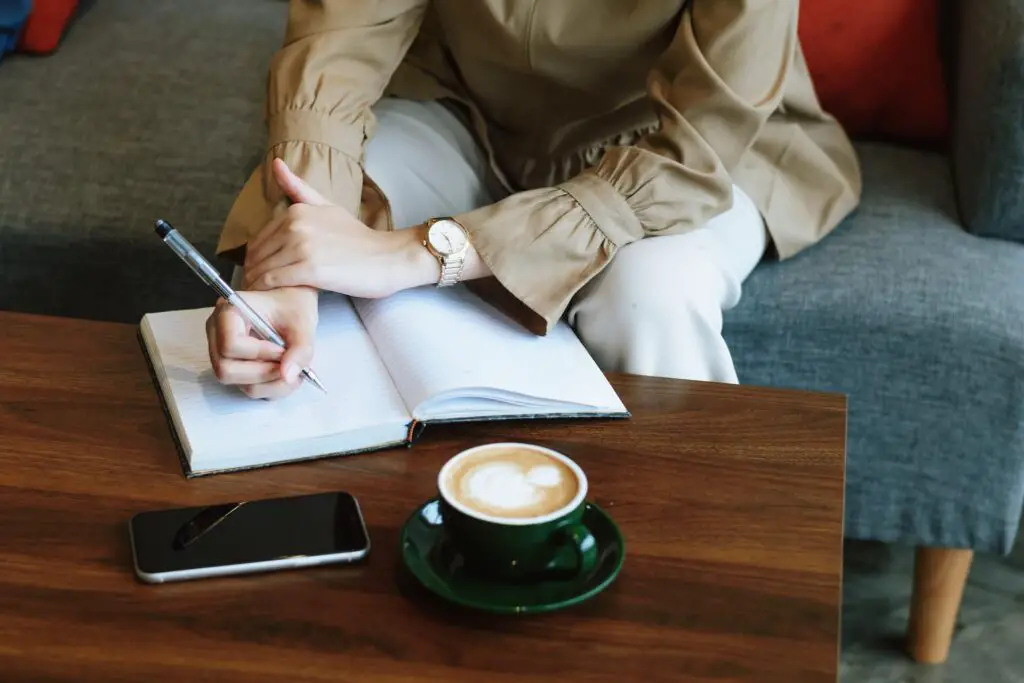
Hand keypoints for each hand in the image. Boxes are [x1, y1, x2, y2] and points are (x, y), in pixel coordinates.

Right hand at [205, 286, 318, 399]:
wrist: (290, 305)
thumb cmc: (291, 306)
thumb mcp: (302, 323)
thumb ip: (300, 348)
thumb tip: (288, 376)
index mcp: (228, 312)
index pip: (230, 344)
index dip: (259, 353)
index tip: (282, 348)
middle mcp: (217, 334)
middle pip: (226, 370)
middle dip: (263, 373)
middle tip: (288, 364)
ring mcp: (223, 354)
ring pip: (239, 384)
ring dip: (271, 383)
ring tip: (292, 368)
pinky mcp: (235, 368)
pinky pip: (248, 388)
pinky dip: (272, 387)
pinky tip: (285, 372)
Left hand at [243, 158, 436, 296]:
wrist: (388, 258)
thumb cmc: (359, 238)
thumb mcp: (328, 206)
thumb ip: (299, 189)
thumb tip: (275, 164)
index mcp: (297, 211)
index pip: (259, 237)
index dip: (255, 256)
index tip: (257, 269)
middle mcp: (296, 226)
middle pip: (259, 253)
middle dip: (253, 270)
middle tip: (255, 284)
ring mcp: (303, 248)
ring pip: (264, 268)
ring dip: (256, 282)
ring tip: (260, 293)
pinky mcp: (310, 270)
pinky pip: (275, 280)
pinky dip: (267, 289)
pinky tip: (270, 296)